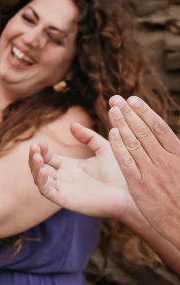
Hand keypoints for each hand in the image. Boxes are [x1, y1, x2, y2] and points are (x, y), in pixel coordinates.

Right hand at [29, 124, 133, 219]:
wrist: (130, 193)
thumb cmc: (120, 173)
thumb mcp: (104, 149)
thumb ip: (89, 137)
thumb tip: (72, 125)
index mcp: (70, 167)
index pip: (48, 157)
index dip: (42, 150)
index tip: (41, 142)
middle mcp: (64, 178)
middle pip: (39, 167)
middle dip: (34, 157)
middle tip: (34, 147)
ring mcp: (63, 189)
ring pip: (39, 179)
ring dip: (34, 167)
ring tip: (37, 157)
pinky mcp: (65, 200)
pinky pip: (47, 191)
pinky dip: (41, 181)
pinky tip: (43, 171)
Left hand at [103, 95, 179, 242]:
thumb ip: (173, 151)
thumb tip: (167, 137)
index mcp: (178, 155)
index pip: (159, 127)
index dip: (144, 112)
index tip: (133, 99)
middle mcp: (165, 160)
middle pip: (143, 131)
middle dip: (128, 113)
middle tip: (115, 99)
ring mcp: (152, 172)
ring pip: (134, 142)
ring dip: (122, 124)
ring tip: (112, 110)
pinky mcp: (140, 185)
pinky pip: (127, 162)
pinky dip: (120, 146)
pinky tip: (112, 134)